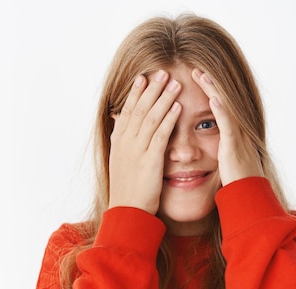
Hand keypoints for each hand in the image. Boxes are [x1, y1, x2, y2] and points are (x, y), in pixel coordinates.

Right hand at [108, 70, 181, 213]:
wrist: (127, 211)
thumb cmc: (126, 189)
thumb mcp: (120, 163)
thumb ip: (122, 143)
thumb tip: (120, 126)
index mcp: (118, 142)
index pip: (127, 111)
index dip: (135, 93)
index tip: (143, 77)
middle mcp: (126, 142)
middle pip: (139, 108)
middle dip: (151, 89)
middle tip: (162, 71)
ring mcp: (137, 150)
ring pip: (150, 117)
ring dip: (163, 98)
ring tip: (174, 82)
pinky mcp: (150, 160)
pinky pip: (160, 134)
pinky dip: (169, 118)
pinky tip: (178, 106)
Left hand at [191, 69, 262, 185]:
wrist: (247, 197)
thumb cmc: (234, 181)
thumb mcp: (223, 161)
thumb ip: (216, 149)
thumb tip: (204, 145)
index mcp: (231, 133)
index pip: (218, 105)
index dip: (207, 90)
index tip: (193, 77)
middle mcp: (236, 131)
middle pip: (222, 100)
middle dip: (209, 83)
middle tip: (194, 68)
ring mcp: (237, 137)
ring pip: (225, 107)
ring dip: (213, 89)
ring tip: (200, 74)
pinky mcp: (234, 146)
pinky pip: (228, 124)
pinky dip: (221, 110)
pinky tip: (212, 98)